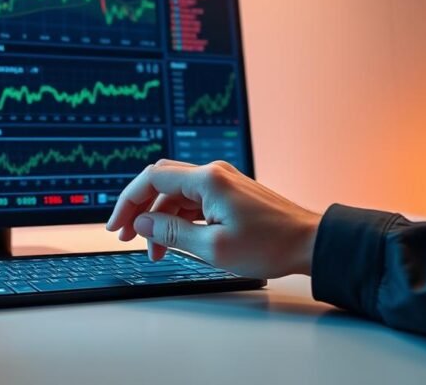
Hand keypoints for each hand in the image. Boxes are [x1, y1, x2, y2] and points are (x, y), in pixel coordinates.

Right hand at [106, 159, 320, 278]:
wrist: (309, 243)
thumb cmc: (269, 245)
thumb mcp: (213, 247)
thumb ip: (172, 231)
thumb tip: (143, 222)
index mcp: (207, 180)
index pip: (151, 179)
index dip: (127, 202)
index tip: (116, 226)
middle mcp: (213, 173)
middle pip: (160, 183)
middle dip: (140, 209)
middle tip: (128, 236)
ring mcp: (222, 182)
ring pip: (176, 194)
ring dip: (160, 219)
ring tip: (157, 252)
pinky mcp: (229, 192)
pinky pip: (193, 200)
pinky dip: (179, 218)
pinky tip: (176, 240)